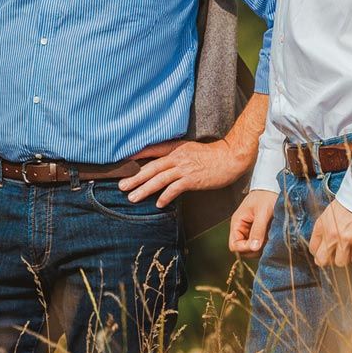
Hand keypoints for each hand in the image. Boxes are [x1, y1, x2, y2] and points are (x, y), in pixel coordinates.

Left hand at [119, 139, 250, 208]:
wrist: (230, 157)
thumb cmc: (212, 155)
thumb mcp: (190, 150)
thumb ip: (176, 155)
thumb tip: (164, 164)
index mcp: (175, 148)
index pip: (151, 151)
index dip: (136, 156)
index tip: (122, 163)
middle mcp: (176, 157)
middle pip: (151, 168)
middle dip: (134, 178)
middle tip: (121, 186)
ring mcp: (184, 168)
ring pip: (159, 179)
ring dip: (144, 189)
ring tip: (133, 198)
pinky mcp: (192, 179)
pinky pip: (175, 189)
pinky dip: (165, 196)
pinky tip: (158, 204)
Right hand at [227, 190, 276, 257]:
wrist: (273, 188)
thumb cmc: (266, 196)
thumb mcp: (262, 213)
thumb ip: (258, 230)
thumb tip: (254, 247)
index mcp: (237, 223)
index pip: (234, 245)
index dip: (245, 248)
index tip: (258, 246)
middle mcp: (241, 228)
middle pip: (243, 249)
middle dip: (254, 249)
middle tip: (266, 242)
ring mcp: (249, 231)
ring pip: (252, 248)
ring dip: (261, 247)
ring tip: (270, 238)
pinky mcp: (258, 232)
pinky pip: (259, 244)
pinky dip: (266, 244)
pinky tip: (272, 237)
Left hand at [308, 200, 351, 267]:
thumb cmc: (346, 205)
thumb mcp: (328, 214)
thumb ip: (323, 228)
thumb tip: (321, 243)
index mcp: (321, 226)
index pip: (313, 248)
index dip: (318, 253)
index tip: (323, 253)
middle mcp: (331, 234)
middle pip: (322, 260)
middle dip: (327, 261)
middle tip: (334, 258)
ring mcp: (345, 239)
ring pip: (340, 262)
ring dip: (345, 259)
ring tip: (349, 252)